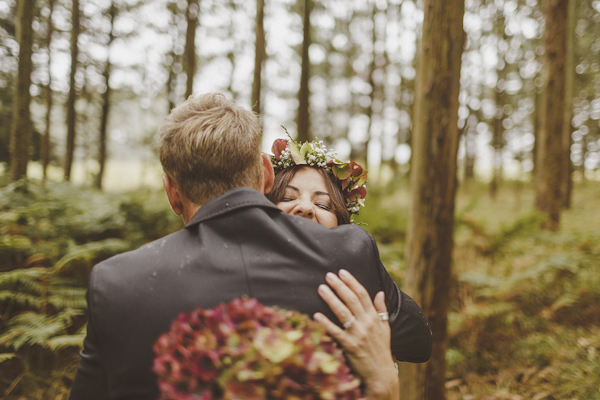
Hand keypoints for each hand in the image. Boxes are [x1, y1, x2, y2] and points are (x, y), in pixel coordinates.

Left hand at [313, 269, 398, 399]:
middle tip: (328, 275)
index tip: (342, 272)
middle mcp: (367, 323)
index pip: (363, 294)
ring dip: (331, 299)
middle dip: (339, 286)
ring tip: (321, 288)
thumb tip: (380, 292)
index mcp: (374, 317)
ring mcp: (358, 334)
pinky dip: (326, 323)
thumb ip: (382, 309)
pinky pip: (336, 332)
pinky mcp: (349, 346)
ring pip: (343, 313)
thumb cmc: (381, 350)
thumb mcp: (386, 328)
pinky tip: (316, 315)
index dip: (352, 282)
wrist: (381, 374)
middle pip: (352, 300)